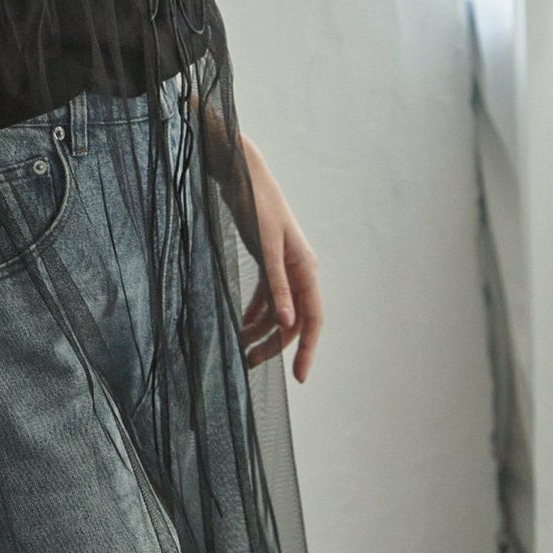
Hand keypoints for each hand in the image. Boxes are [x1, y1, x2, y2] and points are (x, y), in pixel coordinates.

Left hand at [236, 141, 322, 383]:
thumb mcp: (266, 247)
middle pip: (293, 320)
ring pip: (277, 310)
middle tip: (250, 363)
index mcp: (306, 268)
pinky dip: (254, 311)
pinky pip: (266, 296)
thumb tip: (288, 324)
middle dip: (274, 345)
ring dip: (260, 330)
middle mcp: (299, 271)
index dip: (307, 350)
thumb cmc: (257, 206)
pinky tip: (242, 325)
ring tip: (240, 348)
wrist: (243, 174)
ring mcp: (283, 267)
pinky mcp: (267, 261)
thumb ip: (277, 285)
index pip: (312, 319)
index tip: (300, 378)